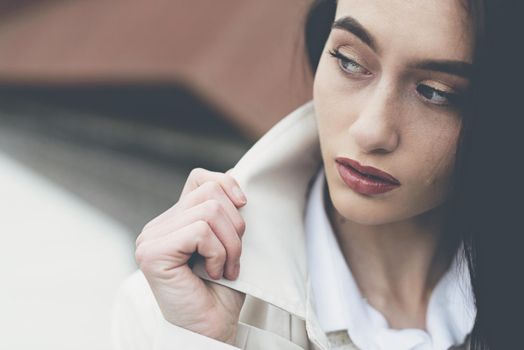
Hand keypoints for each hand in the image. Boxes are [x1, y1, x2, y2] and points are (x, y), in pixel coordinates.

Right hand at [135, 167, 246, 344]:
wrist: (212, 327)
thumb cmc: (222, 289)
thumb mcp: (229, 240)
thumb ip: (226, 211)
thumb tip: (238, 181)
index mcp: (174, 219)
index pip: (200, 178)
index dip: (228, 185)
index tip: (244, 207)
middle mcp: (157, 225)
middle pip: (210, 192)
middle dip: (235, 226)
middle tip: (234, 257)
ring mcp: (151, 238)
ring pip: (209, 211)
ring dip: (230, 244)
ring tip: (226, 267)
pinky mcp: (152, 252)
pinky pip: (200, 231)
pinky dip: (218, 254)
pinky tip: (214, 272)